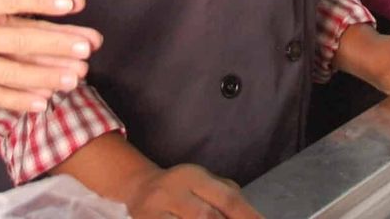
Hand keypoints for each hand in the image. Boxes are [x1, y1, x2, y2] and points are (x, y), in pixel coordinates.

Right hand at [55, 136, 260, 218]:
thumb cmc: (180, 190)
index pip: (227, 198)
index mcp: (193, 176)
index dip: (248, 216)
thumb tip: (252, 215)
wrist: (137, 187)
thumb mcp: (203, 183)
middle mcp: (173, 188)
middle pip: (207, 217)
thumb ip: (226, 195)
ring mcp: (155, 208)